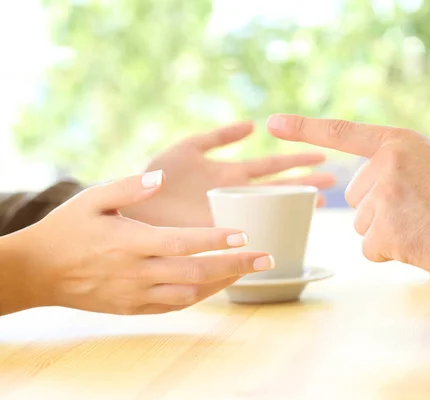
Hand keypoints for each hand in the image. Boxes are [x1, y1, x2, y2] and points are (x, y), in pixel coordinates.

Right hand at [5, 171, 272, 314]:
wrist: (38, 271)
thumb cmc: (67, 229)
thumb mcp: (92, 198)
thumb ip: (129, 186)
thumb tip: (160, 176)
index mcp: (130, 242)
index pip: (182, 243)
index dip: (215, 239)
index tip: (245, 234)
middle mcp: (137, 272)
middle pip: (196, 273)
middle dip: (236, 266)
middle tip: (267, 259)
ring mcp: (136, 295)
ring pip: (190, 294)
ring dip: (223, 283)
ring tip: (249, 271)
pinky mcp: (133, 308)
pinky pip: (174, 306)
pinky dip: (199, 296)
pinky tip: (216, 285)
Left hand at [122, 122, 334, 226]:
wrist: (132, 204)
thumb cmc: (156, 176)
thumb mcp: (188, 148)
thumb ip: (217, 137)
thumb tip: (252, 125)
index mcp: (229, 174)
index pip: (270, 167)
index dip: (296, 161)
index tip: (322, 157)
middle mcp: (235, 195)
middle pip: (278, 187)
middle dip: (305, 182)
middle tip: (335, 181)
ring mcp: (229, 213)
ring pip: (269, 207)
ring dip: (294, 202)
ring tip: (322, 202)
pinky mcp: (217, 230)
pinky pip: (248, 229)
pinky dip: (267, 227)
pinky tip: (285, 228)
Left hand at [267, 115, 429, 278]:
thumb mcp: (427, 162)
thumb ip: (391, 165)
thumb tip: (353, 190)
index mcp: (395, 142)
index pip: (341, 132)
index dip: (304, 127)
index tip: (273, 122)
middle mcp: (386, 164)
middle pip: (355, 198)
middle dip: (379, 210)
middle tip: (419, 210)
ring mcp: (386, 197)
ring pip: (363, 225)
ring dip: (388, 231)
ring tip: (424, 224)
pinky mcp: (388, 231)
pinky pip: (371, 248)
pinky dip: (392, 252)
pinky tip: (421, 242)